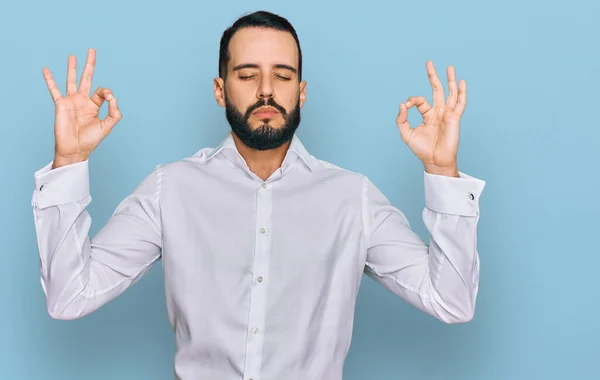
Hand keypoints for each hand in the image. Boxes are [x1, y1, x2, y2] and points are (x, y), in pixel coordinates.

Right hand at [42, 48, 121, 167]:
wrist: (75, 149)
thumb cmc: (90, 140)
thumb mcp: (107, 126)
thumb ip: (115, 113)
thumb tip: (113, 98)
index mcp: (94, 106)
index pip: (101, 92)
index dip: (107, 93)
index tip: (110, 99)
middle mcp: (83, 101)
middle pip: (87, 79)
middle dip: (90, 65)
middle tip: (92, 50)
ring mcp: (71, 101)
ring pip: (72, 80)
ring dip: (72, 68)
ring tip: (72, 56)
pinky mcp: (61, 104)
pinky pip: (54, 89)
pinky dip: (50, 80)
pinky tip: (46, 70)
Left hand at [396, 61, 465, 175]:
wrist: (434, 160)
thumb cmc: (422, 150)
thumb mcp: (406, 134)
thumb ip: (401, 119)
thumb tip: (402, 104)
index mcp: (428, 115)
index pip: (420, 101)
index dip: (412, 100)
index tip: (406, 105)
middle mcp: (438, 112)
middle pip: (437, 90)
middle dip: (433, 76)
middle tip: (429, 63)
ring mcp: (447, 114)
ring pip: (450, 93)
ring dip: (450, 80)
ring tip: (449, 67)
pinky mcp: (454, 118)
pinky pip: (460, 103)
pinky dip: (461, 92)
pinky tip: (462, 82)